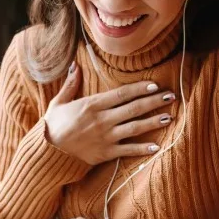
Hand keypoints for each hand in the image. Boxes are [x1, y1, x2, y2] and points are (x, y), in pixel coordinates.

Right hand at [44, 63, 174, 165]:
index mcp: (92, 104)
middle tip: (171, 96)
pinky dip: (142, 149)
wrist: (48, 152)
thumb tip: (75, 65)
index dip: (140, 88)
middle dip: (154, 101)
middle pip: (133, 108)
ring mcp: (106, 137)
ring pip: (135, 128)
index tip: (154, 85)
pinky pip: (128, 151)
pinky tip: (157, 146)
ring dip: (153, 122)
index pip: (121, 94)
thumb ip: (70, 84)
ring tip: (169, 116)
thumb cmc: (53, 125)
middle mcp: (102, 119)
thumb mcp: (59, 102)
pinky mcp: (105, 153)